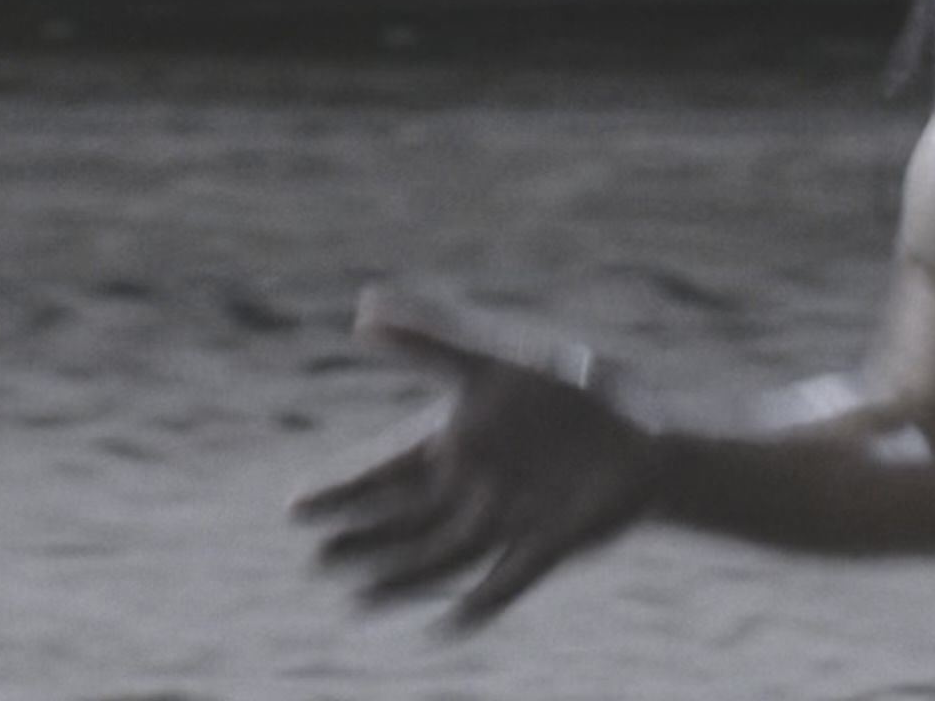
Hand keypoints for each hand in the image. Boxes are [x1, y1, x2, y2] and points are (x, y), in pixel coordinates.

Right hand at [290, 284, 662, 631]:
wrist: (641, 434)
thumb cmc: (564, 391)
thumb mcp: (493, 361)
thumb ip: (428, 340)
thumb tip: (361, 308)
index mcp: (453, 446)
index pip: (384, 473)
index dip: (341, 492)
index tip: (293, 508)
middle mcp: (469, 491)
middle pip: (405, 522)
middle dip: (363, 542)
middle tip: (315, 561)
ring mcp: (506, 522)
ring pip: (443, 556)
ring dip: (403, 578)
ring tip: (359, 600)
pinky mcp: (548, 544)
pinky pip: (509, 581)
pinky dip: (481, 602)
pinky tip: (446, 626)